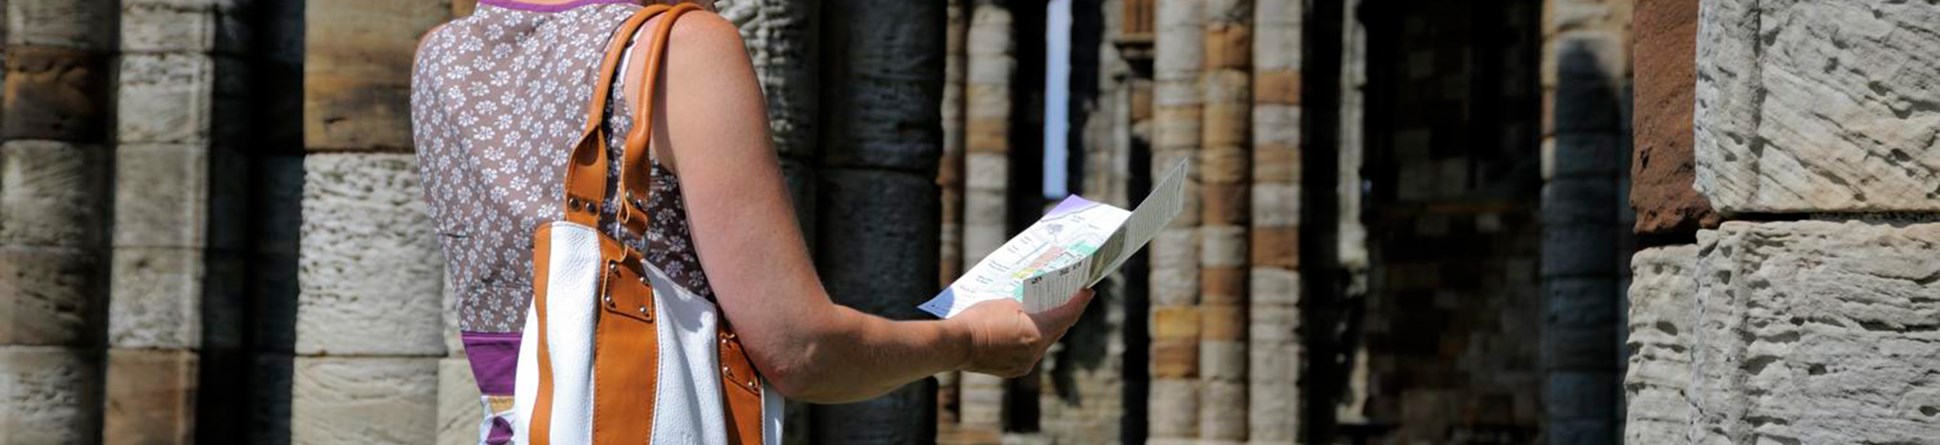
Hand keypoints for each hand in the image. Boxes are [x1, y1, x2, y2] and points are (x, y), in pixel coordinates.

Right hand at [953, 289, 1095, 377]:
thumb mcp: (1007, 303)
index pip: (1067, 315)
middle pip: (1057, 331)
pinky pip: (1029, 354)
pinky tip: (1024, 332)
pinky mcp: (1014, 370)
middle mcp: (1036, 351)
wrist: (957, 344)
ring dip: (1045, 329)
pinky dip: (1031, 342)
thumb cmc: (980, 319)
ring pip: (1043, 343)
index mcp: (1038, 332)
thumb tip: (1033, 311)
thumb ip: (1027, 308)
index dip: (1079, 302)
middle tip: (1067, 301)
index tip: (1088, 292)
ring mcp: (1025, 363)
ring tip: (1043, 315)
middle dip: (1063, 315)